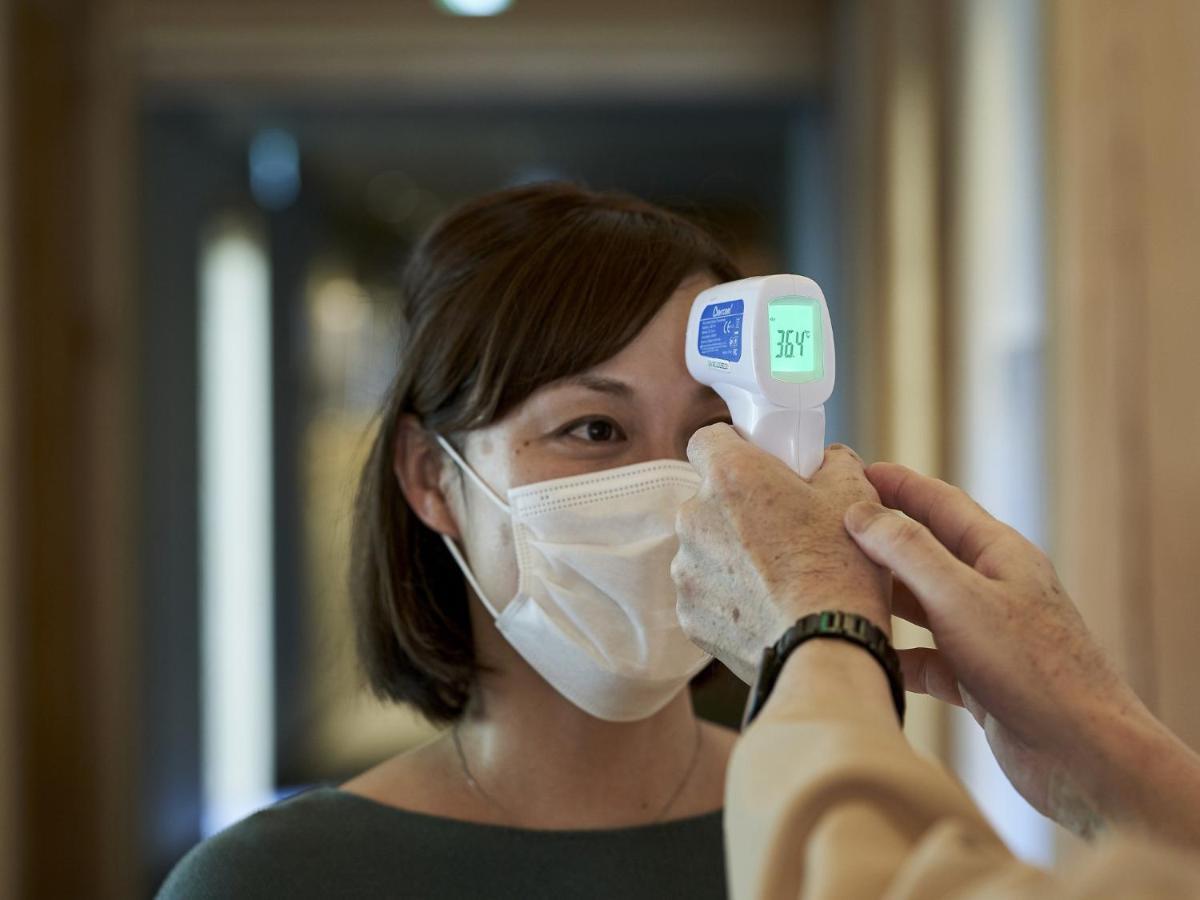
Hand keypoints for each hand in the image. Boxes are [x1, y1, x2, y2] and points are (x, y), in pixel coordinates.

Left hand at [672, 424, 889, 683]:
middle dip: (739, 507)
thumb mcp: (855, 494)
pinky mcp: (689, 614)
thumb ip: (832, 462)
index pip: (706, 439)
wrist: (827, 650)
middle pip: (708, 498)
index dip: (733, 448)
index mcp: (729, 477)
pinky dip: (729, 596)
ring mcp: (687, 569)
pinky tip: (767, 606)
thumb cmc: (842, 570)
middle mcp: (694, 518)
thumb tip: (825, 460)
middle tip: (783, 527)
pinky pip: (706, 592)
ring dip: (732, 555)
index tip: (757, 464)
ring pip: (706, 548)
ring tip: (780, 576)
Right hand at [847, 463, 1199, 843]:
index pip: (940, 503)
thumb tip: (860, 512)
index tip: (855, 470)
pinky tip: (868, 658)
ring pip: (923, 605)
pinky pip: (926, 658)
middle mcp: (993, 588)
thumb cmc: (1031, 666)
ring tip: (836, 586)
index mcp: (998, 553)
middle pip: (926, 551)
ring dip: (883, 596)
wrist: (1082, 753)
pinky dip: (897, 657)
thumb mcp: (960, 597)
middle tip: (830, 529)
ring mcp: (987, 635)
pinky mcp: (979, 679)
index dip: (898, 484)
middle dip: (880, 539)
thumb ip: (907, 551)